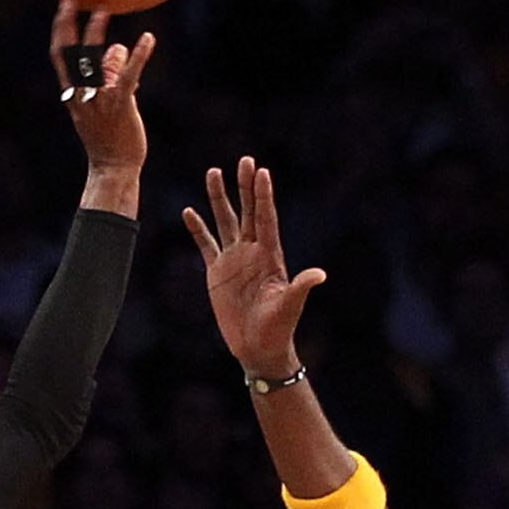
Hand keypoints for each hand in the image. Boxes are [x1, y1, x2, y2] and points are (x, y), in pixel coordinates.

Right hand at [52, 3, 153, 177]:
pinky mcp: (120, 106)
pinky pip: (127, 76)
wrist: (113, 170)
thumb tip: (117, 47)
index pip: (61, 58)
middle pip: (68, 55)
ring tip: (103, 9)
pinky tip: (148, 38)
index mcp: (74, 95)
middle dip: (66, 26)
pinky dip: (138, 55)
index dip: (60, 31)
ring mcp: (99, 100)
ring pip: (92, 61)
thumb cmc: (110, 140)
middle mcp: (82, 95)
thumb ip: (109, 75)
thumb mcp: (104, 106)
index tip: (64, 8)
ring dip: (95, 33)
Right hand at [183, 156, 325, 379]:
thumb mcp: (290, 307)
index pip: (266, 219)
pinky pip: (206, 244)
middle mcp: (252, 252)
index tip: (261, 172)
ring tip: (213, 171)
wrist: (259, 348)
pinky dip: (197, 229)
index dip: (263, 196)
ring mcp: (234, 260)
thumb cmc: (279, 329)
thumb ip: (301, 288)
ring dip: (219, 198)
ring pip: (225, 221)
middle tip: (244, 160)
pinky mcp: (217, 272)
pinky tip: (189, 212)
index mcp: (270, 255)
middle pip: (248, 211)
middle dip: (245, 186)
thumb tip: (319, 275)